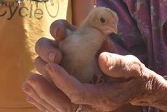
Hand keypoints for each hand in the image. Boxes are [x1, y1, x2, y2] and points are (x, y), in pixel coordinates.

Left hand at [24, 52, 166, 110]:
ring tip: (28, 82)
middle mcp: (94, 107)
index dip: (62, 80)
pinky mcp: (82, 108)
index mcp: (105, 98)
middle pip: (65, 105)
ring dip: (42, 97)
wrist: (138, 88)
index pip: (78, 93)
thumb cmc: (135, 75)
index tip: (51, 64)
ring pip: (60, 110)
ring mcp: (87, 110)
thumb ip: (119, 64)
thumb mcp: (133, 66)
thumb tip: (101, 59)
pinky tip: (31, 94)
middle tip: (32, 76)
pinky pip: (59, 110)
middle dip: (47, 90)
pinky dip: (43, 103)